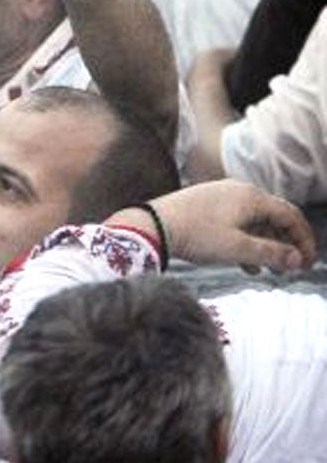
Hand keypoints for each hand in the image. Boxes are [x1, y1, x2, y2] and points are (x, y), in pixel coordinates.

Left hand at [143, 179, 316, 272]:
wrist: (152, 225)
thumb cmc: (197, 235)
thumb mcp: (238, 248)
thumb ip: (272, 254)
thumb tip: (298, 260)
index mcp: (251, 197)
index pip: (291, 215)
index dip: (304, 240)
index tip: (308, 264)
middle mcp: (239, 191)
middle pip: (275, 217)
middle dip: (287, 244)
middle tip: (293, 269)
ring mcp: (221, 196)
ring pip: (255, 222)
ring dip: (267, 246)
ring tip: (271, 271)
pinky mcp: (207, 205)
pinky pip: (237, 223)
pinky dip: (247, 242)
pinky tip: (247, 266)